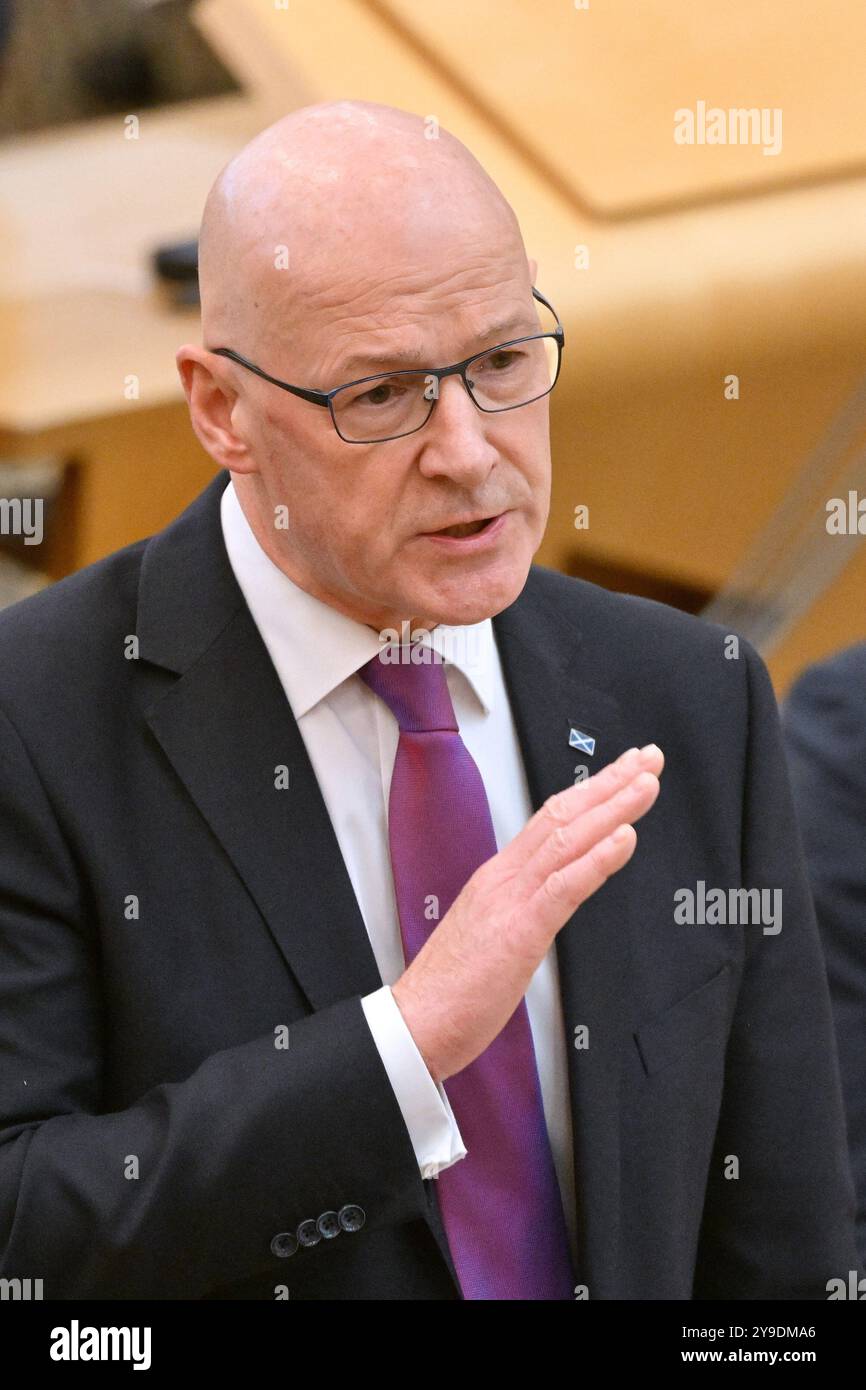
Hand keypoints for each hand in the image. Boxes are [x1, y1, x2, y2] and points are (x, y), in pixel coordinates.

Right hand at [391, 742, 663, 1081]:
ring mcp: (512, 899)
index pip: (550, 820)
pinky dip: (598, 858)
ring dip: (614, 807)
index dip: (590, 792)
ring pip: (569, 839)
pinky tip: (625, 837)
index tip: (623, 773)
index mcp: (499, 878)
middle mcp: (505, 878)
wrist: (416, 1023)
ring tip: (647, 783)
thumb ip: (520, 908)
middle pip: (563, 816)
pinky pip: (565, 886)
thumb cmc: (452, 990)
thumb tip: (549, 900)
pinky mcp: (520, 930)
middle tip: (649, 757)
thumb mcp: (492, 934)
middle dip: (611, 784)